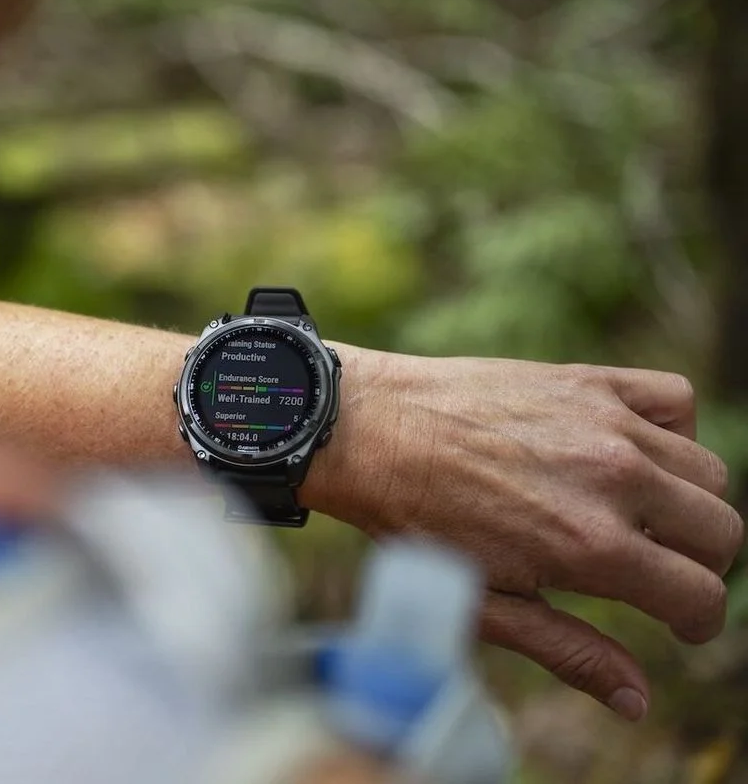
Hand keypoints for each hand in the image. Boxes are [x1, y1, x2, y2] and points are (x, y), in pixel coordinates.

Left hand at [306, 349, 744, 720]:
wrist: (366, 431)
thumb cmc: (414, 524)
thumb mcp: (486, 604)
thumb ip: (569, 649)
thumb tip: (636, 698)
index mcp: (591, 546)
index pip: (701, 595)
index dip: (694, 621)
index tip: (675, 621)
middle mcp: (613, 480)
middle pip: (723, 532)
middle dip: (700, 566)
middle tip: (656, 571)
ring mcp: (604, 423)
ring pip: (706, 470)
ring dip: (687, 502)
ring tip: (638, 515)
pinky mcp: (586, 380)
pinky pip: (672, 399)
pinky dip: (671, 427)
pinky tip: (631, 450)